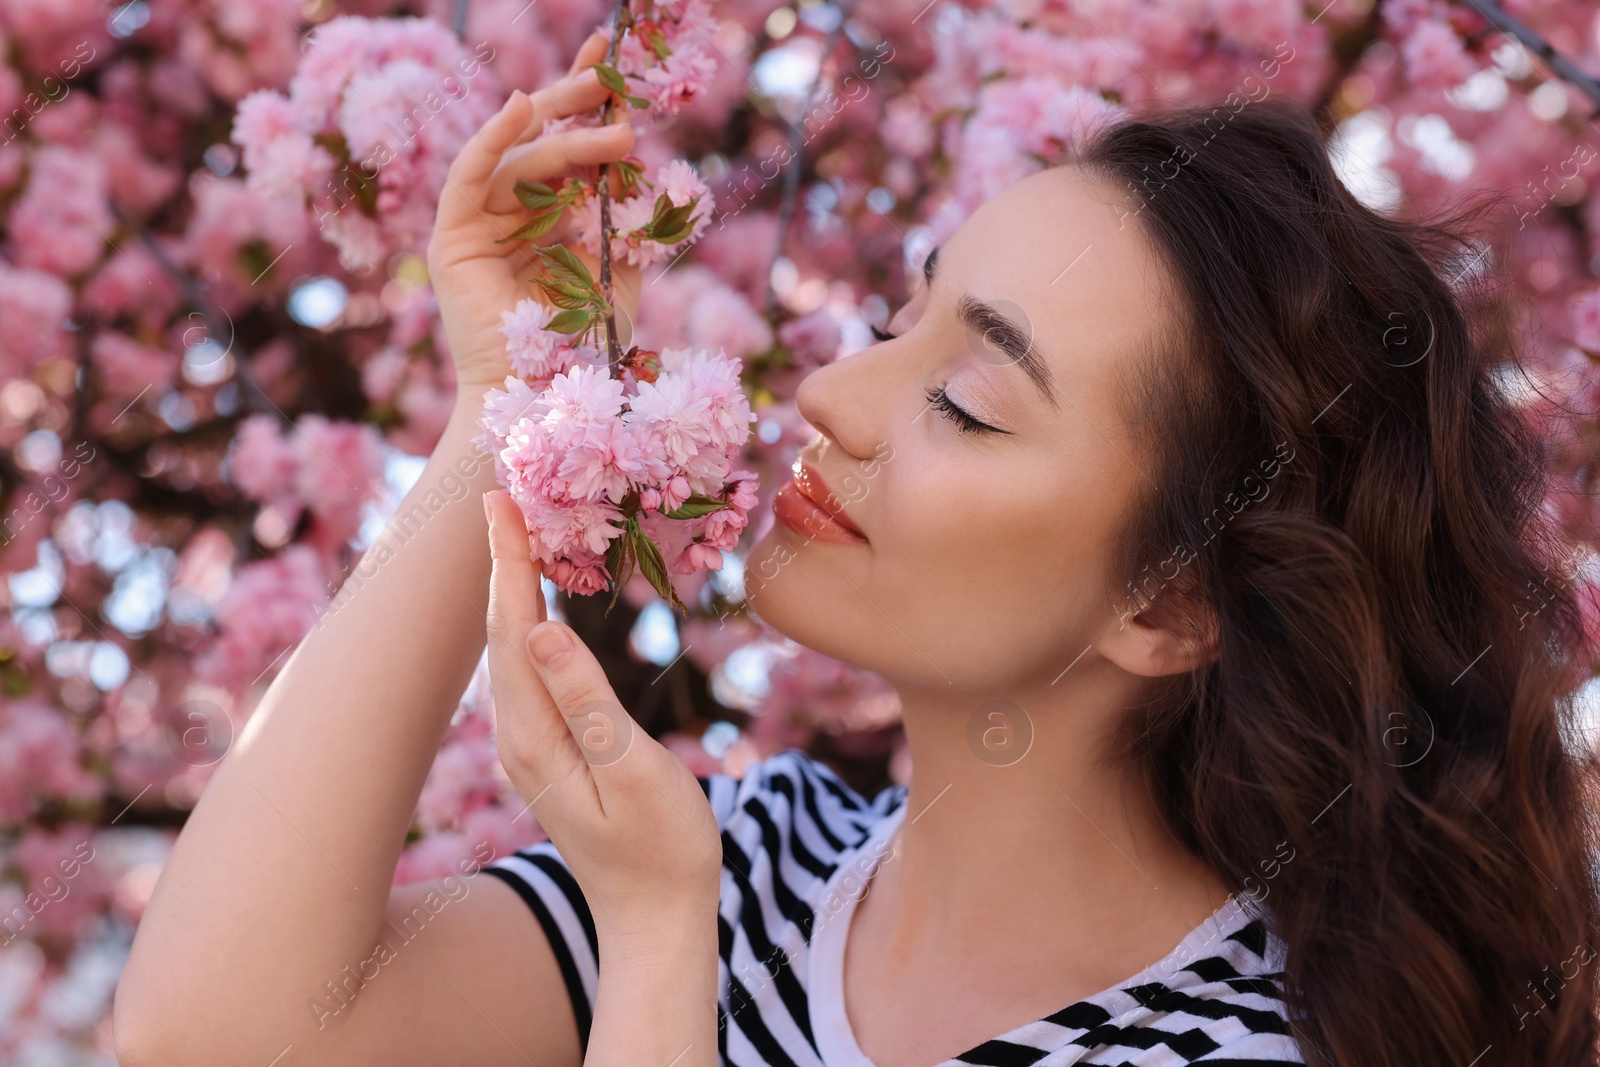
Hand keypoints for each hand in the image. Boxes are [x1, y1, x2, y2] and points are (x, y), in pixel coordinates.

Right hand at [429, 33, 643, 398]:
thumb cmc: (582, 351)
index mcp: (544, 224)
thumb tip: (638, 160)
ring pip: (518, 161)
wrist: (543, 402)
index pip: (564, 154)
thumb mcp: (617, 273)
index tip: (619, 71)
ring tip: (617, 130)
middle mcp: (508, 218)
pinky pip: (470, 174)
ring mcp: (477, 227)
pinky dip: (494, 138)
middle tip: (612, 77)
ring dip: (565, 136)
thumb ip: (623, 221)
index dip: (586, 112)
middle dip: (573, 106)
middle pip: (538, 145)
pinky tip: (521, 106)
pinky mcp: (452, 239)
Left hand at [482, 489, 721, 930]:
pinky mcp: (550, 751)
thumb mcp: (634, 773)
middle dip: (498, 561)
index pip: (512, 630)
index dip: (506, 563)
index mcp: (535, 735)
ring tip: (513, 531)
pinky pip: (529, 669)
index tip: (499, 502)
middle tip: (499, 495)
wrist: (656, 919)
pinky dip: (527, 621)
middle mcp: (519, 736)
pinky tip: (538, 602)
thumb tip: (541, 628)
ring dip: (509, 588)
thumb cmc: (662, 849)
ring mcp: (531, 745)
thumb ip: (588, 703)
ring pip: (510, 649)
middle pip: (500, 633)